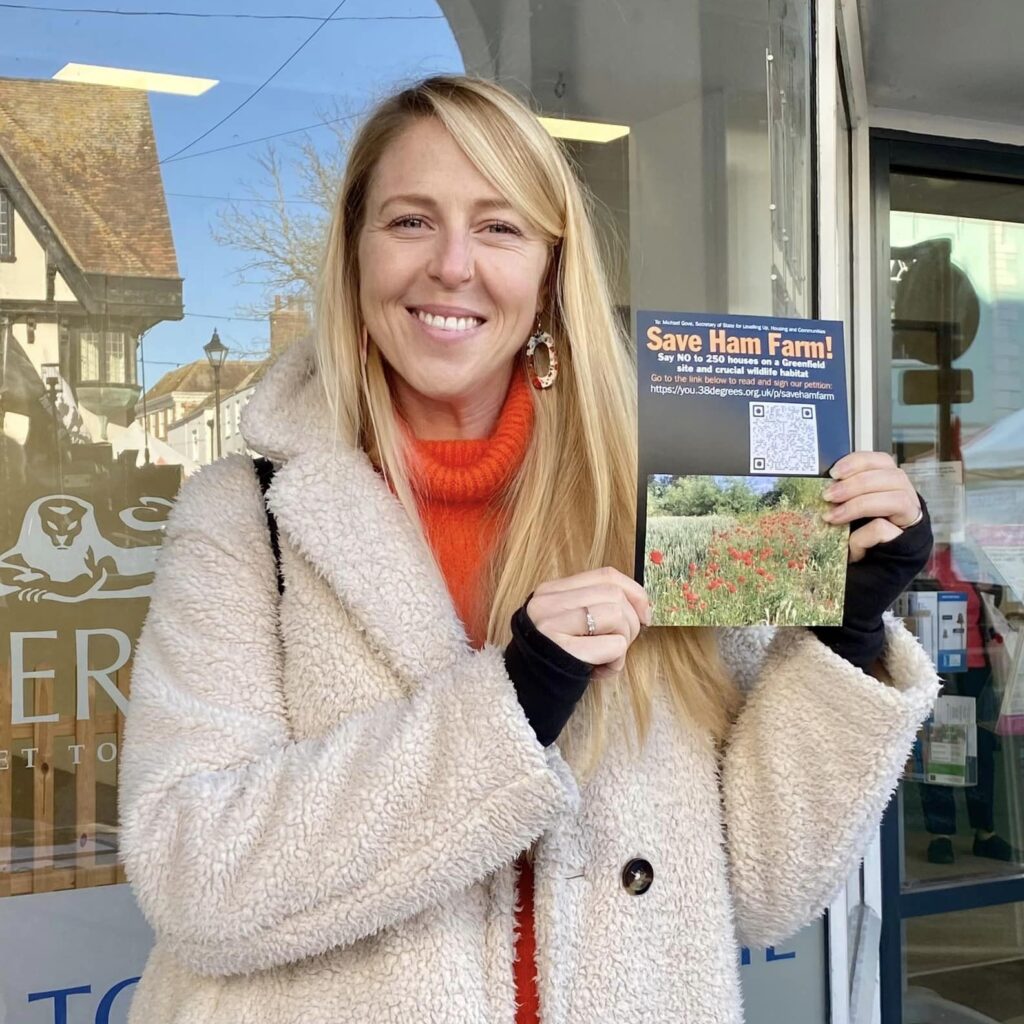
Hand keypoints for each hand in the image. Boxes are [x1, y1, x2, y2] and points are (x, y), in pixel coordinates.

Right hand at [527, 567, 651, 677]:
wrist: (523, 693)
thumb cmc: (555, 658)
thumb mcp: (567, 623)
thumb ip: (593, 606)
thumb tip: (641, 605)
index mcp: (551, 591)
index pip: (605, 575)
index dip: (634, 592)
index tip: (645, 614)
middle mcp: (548, 603)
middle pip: (614, 595)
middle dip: (631, 622)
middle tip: (621, 644)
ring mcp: (553, 625)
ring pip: (617, 616)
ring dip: (623, 642)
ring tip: (606, 660)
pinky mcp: (565, 651)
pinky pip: (615, 645)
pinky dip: (616, 661)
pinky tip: (599, 671)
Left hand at [822, 451, 921, 562]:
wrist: (871, 573)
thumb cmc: (858, 537)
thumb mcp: (848, 511)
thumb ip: (843, 496)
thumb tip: (823, 484)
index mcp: (891, 485)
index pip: (883, 461)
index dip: (859, 462)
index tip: (833, 472)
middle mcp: (906, 498)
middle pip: (893, 476)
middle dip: (856, 483)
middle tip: (828, 496)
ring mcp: (910, 519)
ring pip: (897, 498)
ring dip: (860, 504)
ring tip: (833, 516)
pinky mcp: (907, 542)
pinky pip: (885, 528)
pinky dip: (862, 533)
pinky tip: (849, 542)